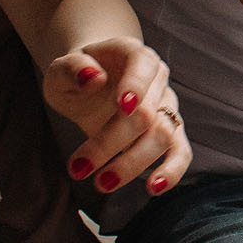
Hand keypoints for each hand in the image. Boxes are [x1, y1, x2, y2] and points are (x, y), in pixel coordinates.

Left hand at [44, 36, 193, 197]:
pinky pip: (181, 152)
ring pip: (164, 136)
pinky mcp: (169, 132)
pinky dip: (172, 171)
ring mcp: (166, 106)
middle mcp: (157, 79)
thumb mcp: (61, 68)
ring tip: (102, 183)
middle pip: (146, 112)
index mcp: (133, 54)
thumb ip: (72, 69)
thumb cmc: (77, 74)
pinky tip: (153, 188)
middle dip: (112, 142)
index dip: (136, 86)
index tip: (122, 106)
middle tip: (78, 168)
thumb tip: (93, 77)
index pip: (143, 65)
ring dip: (133, 163)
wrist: (92, 80)